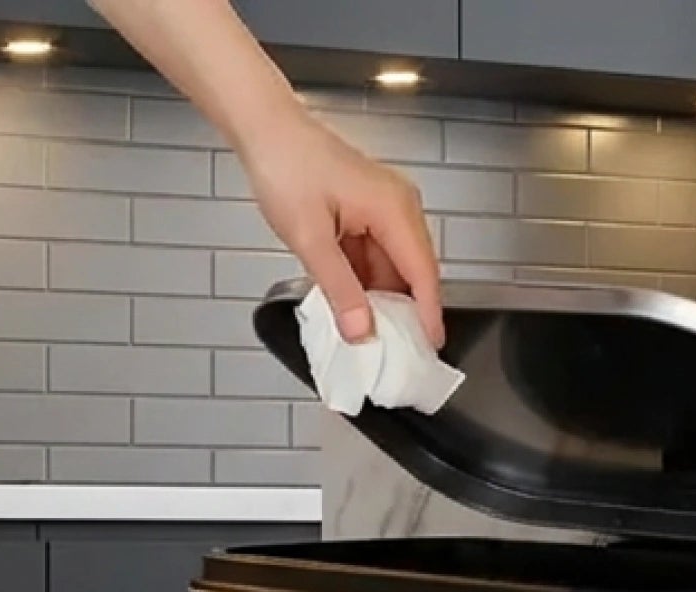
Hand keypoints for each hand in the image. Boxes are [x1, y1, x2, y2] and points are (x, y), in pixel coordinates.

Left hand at [241, 108, 443, 348]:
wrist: (266, 131)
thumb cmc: (286, 167)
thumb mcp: (310, 238)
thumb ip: (339, 289)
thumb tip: (362, 330)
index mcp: (393, 208)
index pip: (423, 273)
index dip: (428, 315)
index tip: (429, 350)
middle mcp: (398, 207)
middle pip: (414, 273)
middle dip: (406, 314)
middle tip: (395, 356)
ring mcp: (384, 210)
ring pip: (394, 269)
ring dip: (382, 301)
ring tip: (368, 338)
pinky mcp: (368, 214)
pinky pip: (376, 259)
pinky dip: (367, 285)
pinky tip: (352, 308)